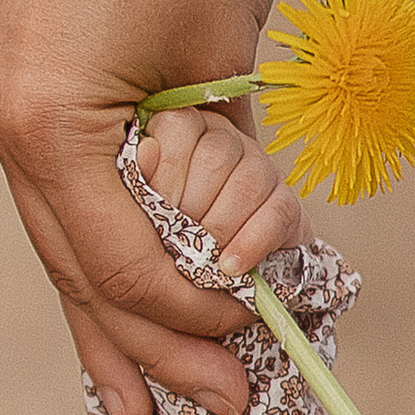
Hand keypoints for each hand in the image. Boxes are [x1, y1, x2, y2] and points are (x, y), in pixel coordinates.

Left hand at [124, 105, 304, 308]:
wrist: (197, 290)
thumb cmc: (153, 251)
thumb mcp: (131, 220)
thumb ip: (133, 186)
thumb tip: (145, 152)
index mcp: (177, 134)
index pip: (178, 124)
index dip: (165, 167)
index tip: (153, 207)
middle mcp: (221, 141)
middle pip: (216, 153)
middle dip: (192, 206)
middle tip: (174, 239)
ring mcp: (257, 169)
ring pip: (249, 180)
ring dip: (220, 227)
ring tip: (200, 258)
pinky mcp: (283, 204)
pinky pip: (278, 211)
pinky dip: (251, 243)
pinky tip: (228, 266)